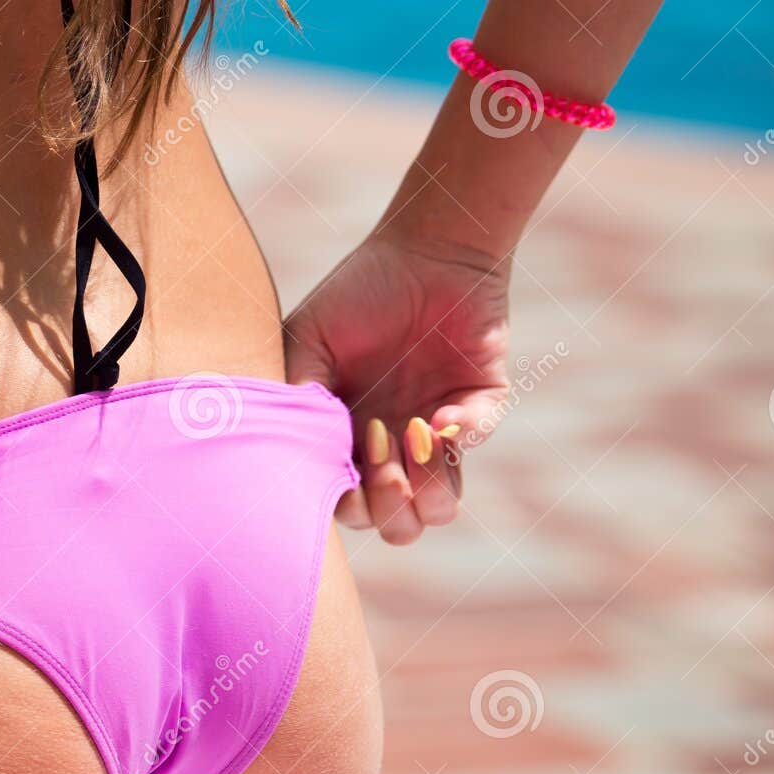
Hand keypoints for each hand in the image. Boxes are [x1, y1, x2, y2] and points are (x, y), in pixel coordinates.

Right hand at [285, 234, 512, 544]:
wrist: (423, 248)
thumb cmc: (356, 293)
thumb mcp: (305, 341)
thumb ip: (294, 395)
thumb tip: (294, 456)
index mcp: (346, 443)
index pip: (347, 507)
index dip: (346, 501)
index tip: (344, 459)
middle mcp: (391, 450)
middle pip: (396, 526)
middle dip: (388, 506)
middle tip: (382, 449)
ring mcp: (436, 434)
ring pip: (440, 509)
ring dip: (426, 489)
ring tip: (414, 437)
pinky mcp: (479, 406)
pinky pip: (473, 445)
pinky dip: (458, 436)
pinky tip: (439, 408)